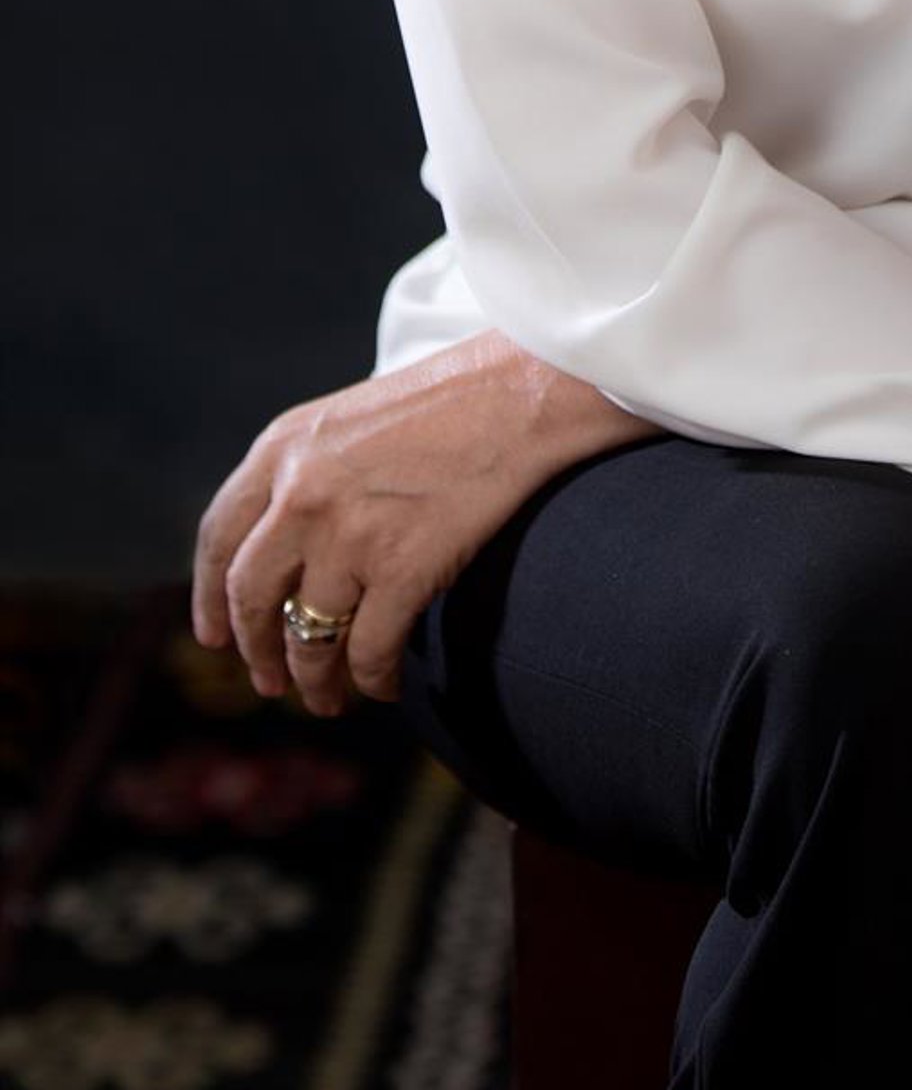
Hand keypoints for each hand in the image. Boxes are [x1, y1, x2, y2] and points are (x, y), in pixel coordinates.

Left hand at [192, 328, 665, 716]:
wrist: (526, 389)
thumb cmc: (456, 396)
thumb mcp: (353, 418)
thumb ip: (310, 471)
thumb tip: (289, 547)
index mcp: (283, 446)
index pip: (217, 536)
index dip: (208, 597)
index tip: (214, 637)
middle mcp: (300, 493)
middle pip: (250, 597)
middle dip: (256, 651)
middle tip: (270, 683)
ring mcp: (349, 534)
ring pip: (307, 638)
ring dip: (314, 680)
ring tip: (328, 700)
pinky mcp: (402, 568)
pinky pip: (368, 651)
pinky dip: (371, 680)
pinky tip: (385, 685)